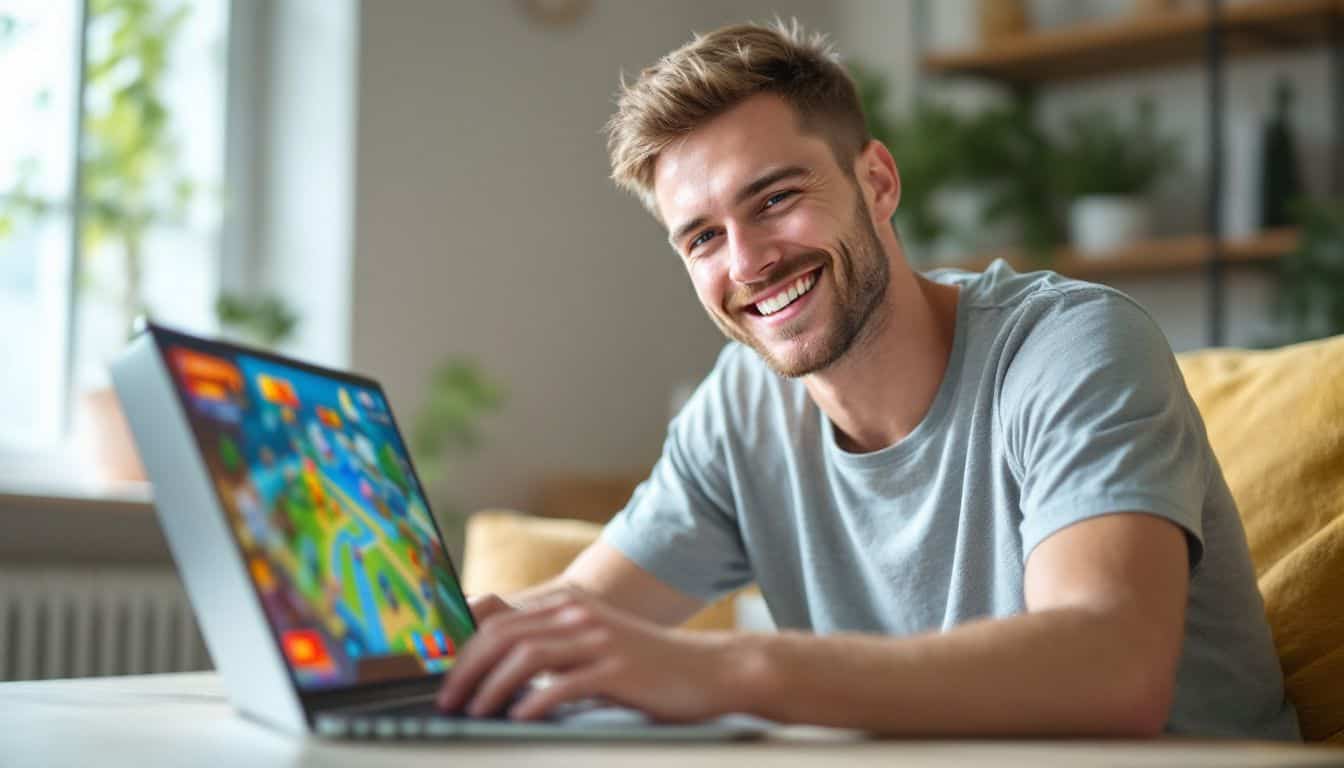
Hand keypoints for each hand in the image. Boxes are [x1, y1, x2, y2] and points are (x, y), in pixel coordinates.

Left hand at [436, 586, 740, 721]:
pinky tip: (520, 719)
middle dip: (465, 669)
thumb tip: (496, 663)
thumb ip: (550, 647)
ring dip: (490, 687)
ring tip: (474, 713)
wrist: (709, 671)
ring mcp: (598, 640)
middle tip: (447, 700)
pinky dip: (533, 702)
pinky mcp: (616, 669)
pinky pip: (562, 684)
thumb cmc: (646, 667)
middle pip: (502, 634)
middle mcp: (578, 615)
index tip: (438, 675)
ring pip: (525, 656)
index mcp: (567, 606)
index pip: (497, 617)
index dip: (460, 644)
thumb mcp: (592, 646)